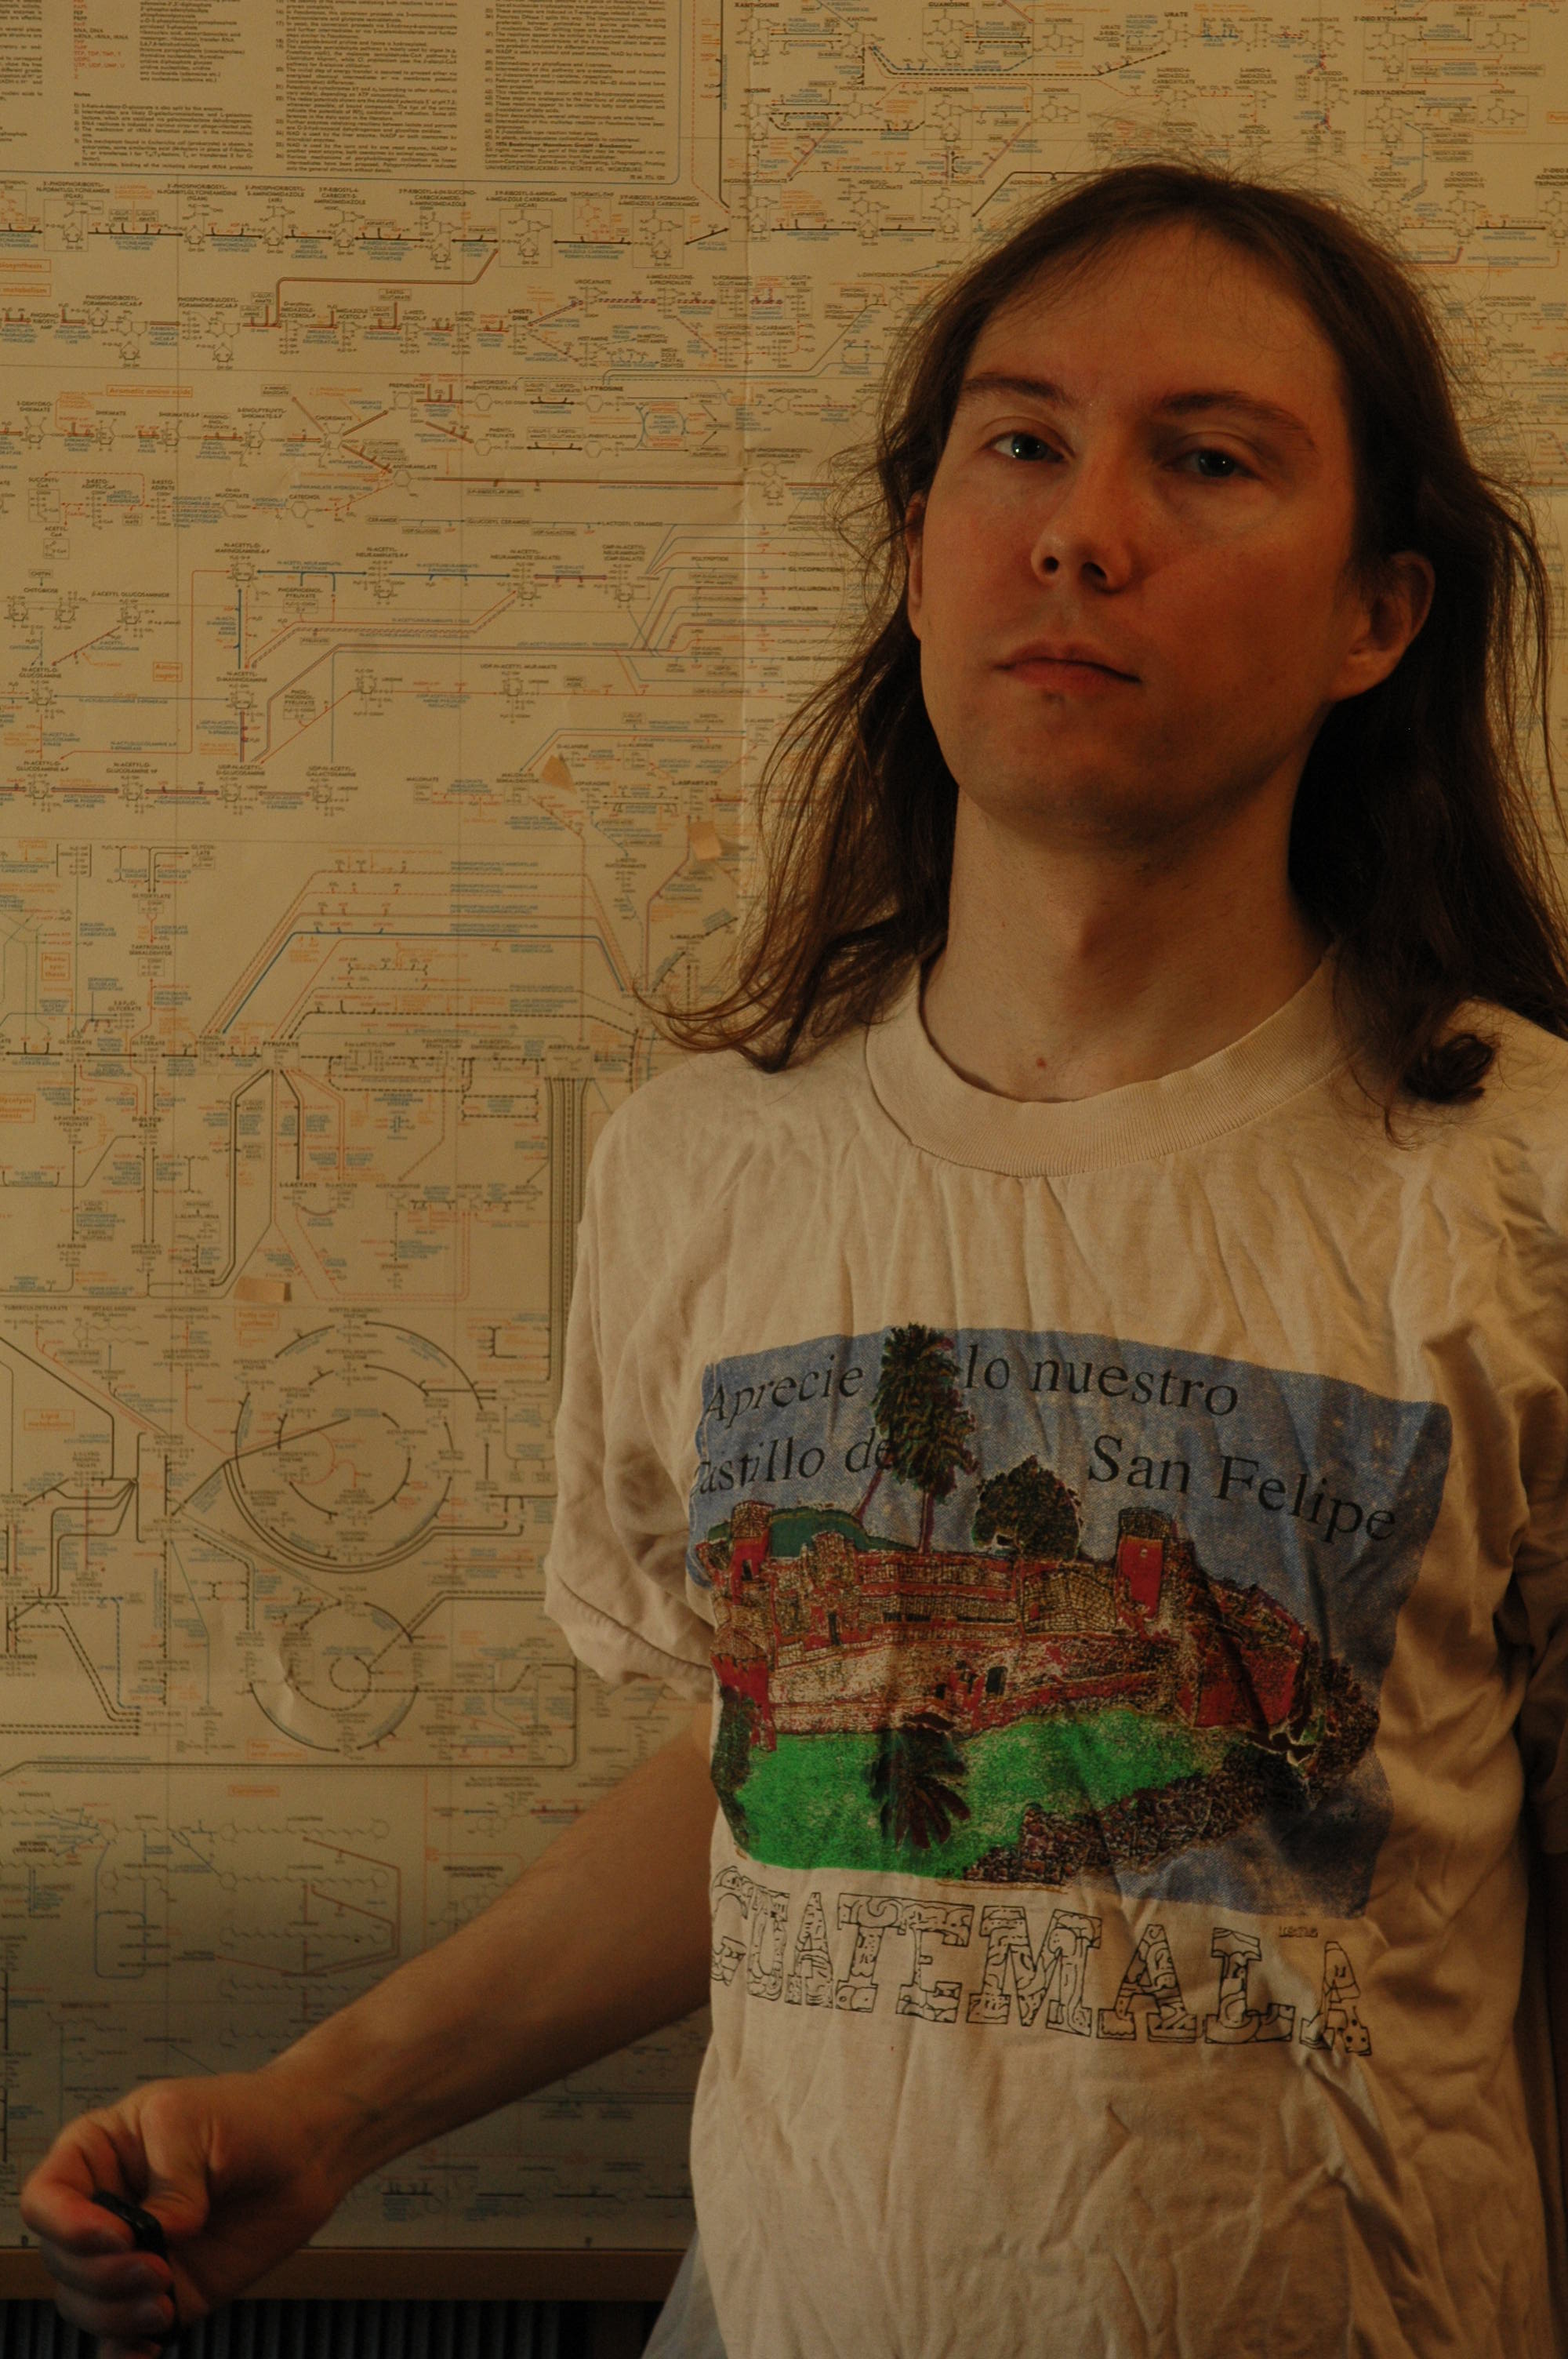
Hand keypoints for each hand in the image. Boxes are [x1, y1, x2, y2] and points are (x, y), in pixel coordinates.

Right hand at [19, 2065, 352, 2356]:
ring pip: (86, 2305)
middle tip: (157, 2270)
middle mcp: (103, 2212)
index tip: (118, 2234)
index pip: (44, 2200)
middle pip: (61, 2263)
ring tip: (166, 2302)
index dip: (66, 2226)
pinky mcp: (164, 2293)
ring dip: (117, 2315)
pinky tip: (149, 2349)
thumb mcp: (195, 2122)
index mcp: (96, 2155)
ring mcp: (131, 2257)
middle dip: (102, 2276)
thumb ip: (171, 2180)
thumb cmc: (246, 2117)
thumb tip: (162, 2236)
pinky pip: (121, 2338)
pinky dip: (124, 2353)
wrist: (305, 2150)